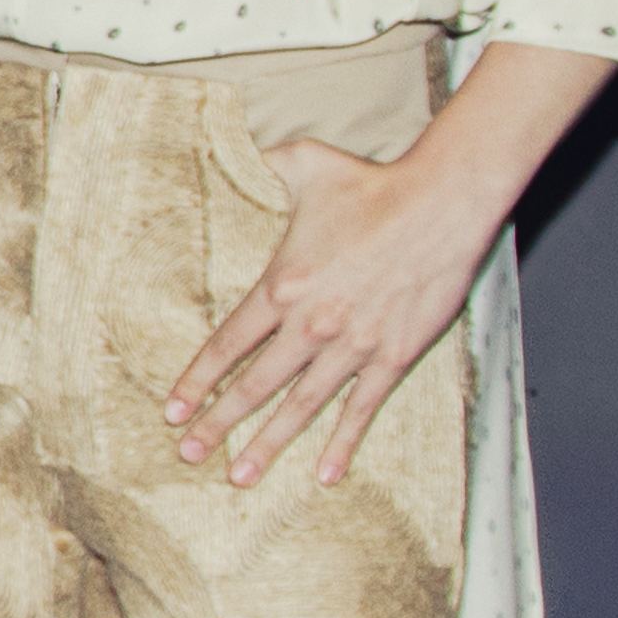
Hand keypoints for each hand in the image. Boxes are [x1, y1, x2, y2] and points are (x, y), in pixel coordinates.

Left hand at [167, 137, 505, 488]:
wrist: (442, 202)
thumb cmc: (373, 183)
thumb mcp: (304, 164)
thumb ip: (263, 161)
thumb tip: (239, 142)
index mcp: (282, 286)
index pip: (228, 345)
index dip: (199, 380)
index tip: (174, 410)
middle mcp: (311, 324)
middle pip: (255, 386)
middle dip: (219, 424)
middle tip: (189, 453)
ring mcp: (352, 345)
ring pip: (301, 406)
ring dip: (268, 444)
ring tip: (239, 475)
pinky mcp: (393, 355)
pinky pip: (361, 409)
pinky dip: (342, 444)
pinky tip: (323, 473)